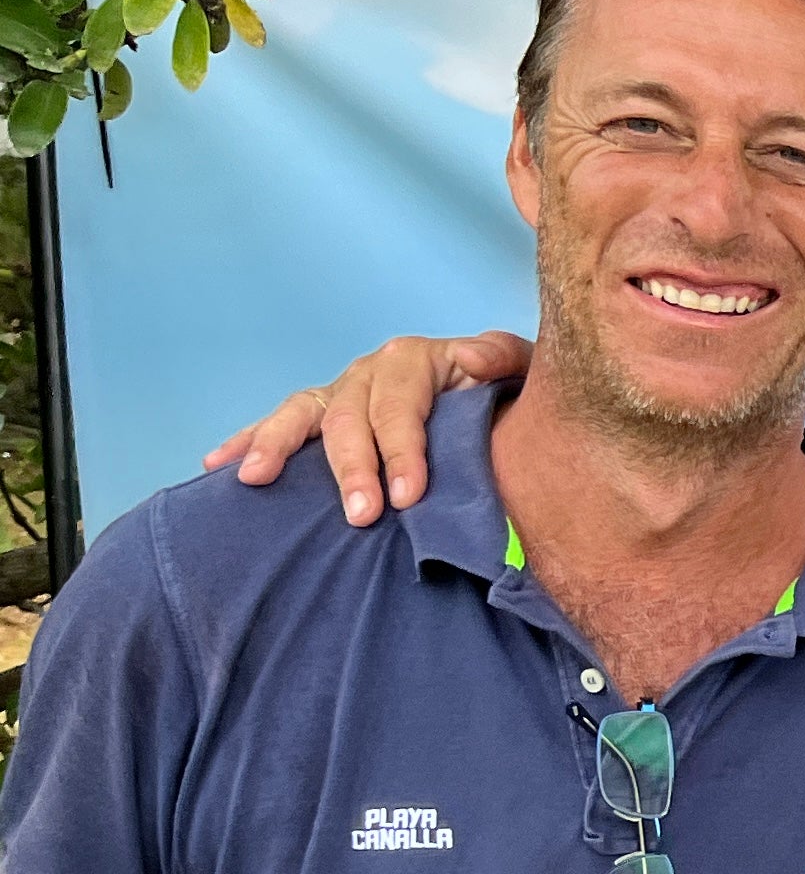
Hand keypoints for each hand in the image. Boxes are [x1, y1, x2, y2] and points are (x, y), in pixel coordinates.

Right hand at [202, 328, 533, 523]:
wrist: (492, 393)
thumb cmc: (505, 390)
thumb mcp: (516, 369)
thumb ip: (501, 359)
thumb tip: (470, 358)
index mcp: (414, 361)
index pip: (402, 408)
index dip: (404, 451)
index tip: (409, 496)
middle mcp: (369, 372)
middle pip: (350, 419)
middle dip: (352, 469)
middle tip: (360, 516)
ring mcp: (340, 392)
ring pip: (303, 416)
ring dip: (278, 447)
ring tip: (256, 479)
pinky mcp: (320, 413)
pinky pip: (279, 424)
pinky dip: (248, 441)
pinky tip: (219, 466)